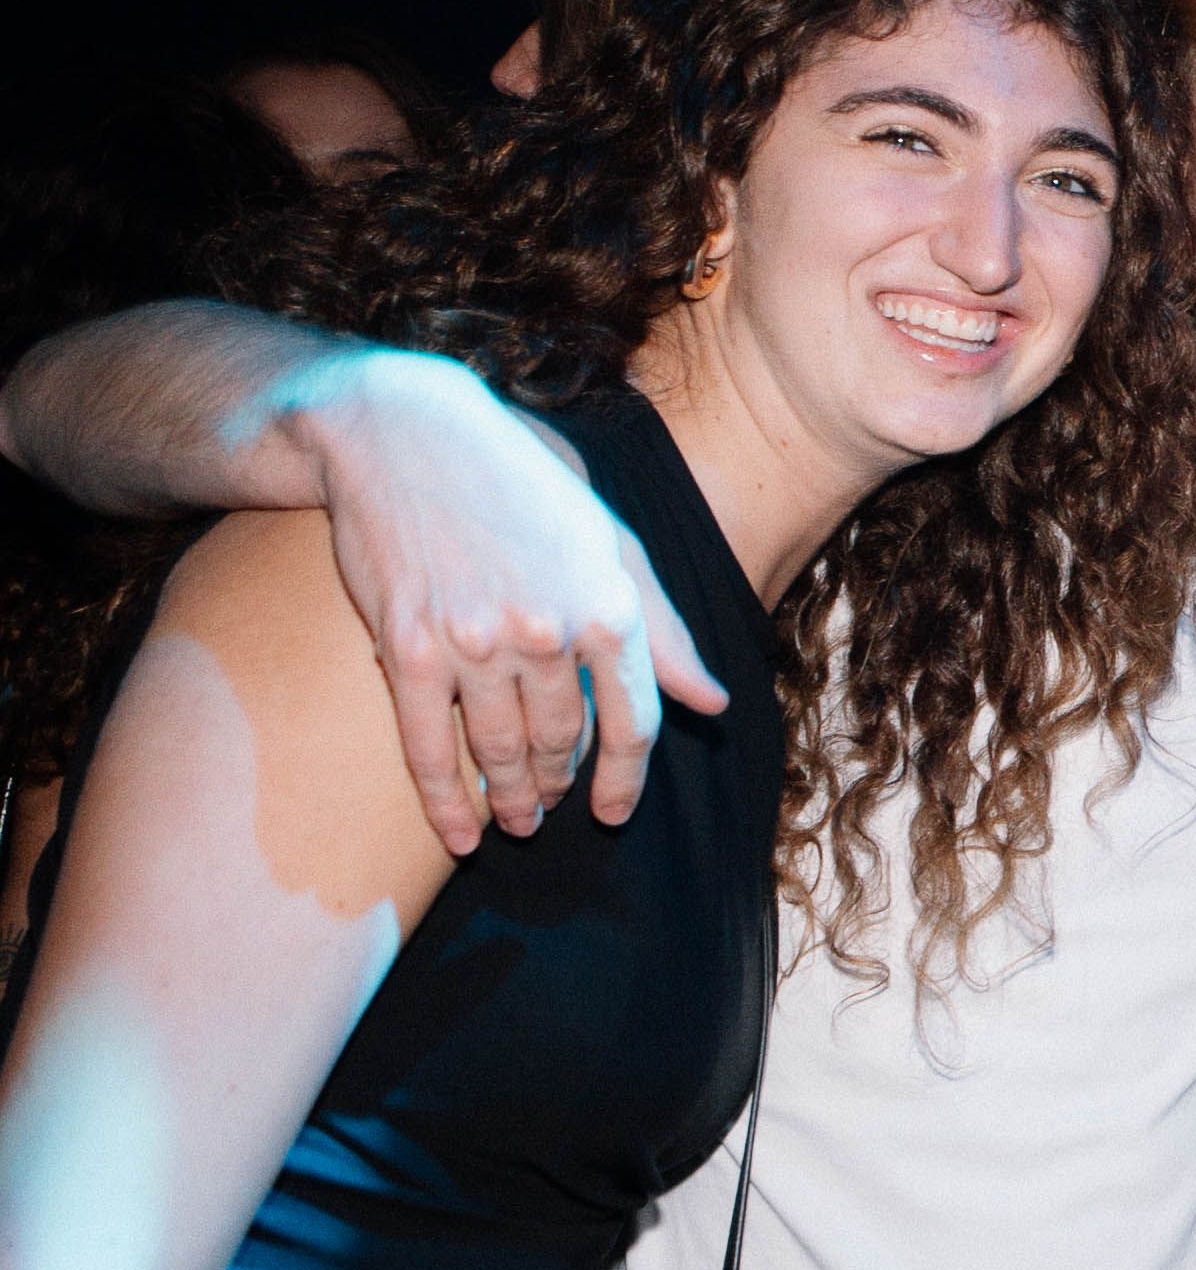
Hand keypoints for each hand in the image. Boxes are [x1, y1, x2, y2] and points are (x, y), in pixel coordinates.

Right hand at [299, 353, 724, 849]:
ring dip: (511, 797)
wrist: (409, 436)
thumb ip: (664, 632)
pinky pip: (429, 747)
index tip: (613, 814)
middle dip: (557, 784)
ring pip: (501, 750)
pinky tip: (460, 834)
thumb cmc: (522, 486)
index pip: (634, 721)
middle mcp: (549, 630)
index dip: (626, 780)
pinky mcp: (410, 648)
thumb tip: (713, 704)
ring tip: (515, 819)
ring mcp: (476, 642)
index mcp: (609, 606)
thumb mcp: (611, 544)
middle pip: (563, 741)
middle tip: (549, 808)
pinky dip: (446, 801)